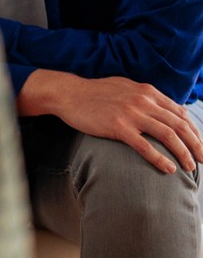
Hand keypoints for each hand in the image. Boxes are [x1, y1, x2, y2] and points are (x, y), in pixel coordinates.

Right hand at [26, 71, 202, 173]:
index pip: (181, 113)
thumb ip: (144, 97)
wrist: (68, 93)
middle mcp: (144, 101)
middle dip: (197, 144)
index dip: (195, 130)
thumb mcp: (125, 88)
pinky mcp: (118, 127)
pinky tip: (169, 169)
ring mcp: (131, 114)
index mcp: (148, 92)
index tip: (200, 144)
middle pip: (180, 125)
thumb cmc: (94, 93)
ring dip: (183, 153)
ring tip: (191, 167)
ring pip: (168, 135)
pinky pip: (145, 146)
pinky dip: (160, 159)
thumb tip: (161, 109)